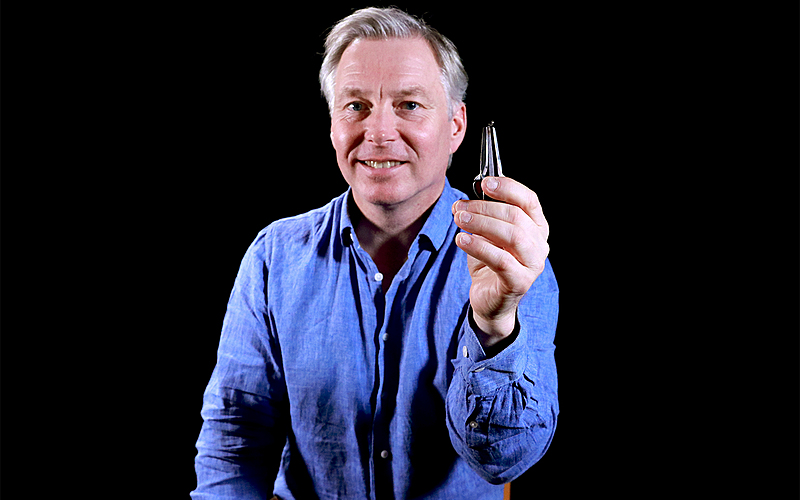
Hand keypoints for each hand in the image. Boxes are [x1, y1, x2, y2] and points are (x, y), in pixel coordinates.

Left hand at [452, 177, 549, 345]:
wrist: (490, 300)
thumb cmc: (490, 263)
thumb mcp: (488, 234)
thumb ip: (484, 216)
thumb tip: (465, 200)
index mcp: (536, 227)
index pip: (529, 200)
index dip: (508, 188)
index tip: (485, 183)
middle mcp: (540, 244)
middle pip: (516, 216)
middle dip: (484, 208)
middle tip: (460, 208)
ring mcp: (533, 264)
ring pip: (511, 235)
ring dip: (481, 224)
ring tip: (459, 220)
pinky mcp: (520, 282)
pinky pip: (500, 260)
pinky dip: (479, 247)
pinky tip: (462, 240)